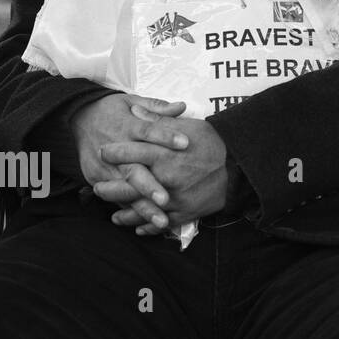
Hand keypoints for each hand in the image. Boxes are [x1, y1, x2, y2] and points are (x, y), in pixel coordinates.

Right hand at [71, 94, 188, 230]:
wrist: (77, 117)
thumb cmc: (112, 110)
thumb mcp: (131, 101)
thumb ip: (156, 108)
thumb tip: (182, 106)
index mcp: (127, 126)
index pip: (148, 131)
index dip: (166, 136)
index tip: (186, 143)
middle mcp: (115, 149)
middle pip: (133, 170)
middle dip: (149, 186)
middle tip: (166, 200)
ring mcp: (104, 167)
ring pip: (125, 190)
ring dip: (142, 207)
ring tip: (161, 220)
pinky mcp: (96, 178)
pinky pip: (115, 197)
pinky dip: (130, 210)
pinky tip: (146, 223)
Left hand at [96, 117, 228, 233]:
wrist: (241, 166)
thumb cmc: (215, 142)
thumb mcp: (187, 126)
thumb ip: (158, 121)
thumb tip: (134, 110)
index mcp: (166, 154)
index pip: (133, 152)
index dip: (116, 152)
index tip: (103, 151)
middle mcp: (166, 178)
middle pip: (130, 185)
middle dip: (110, 189)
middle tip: (97, 189)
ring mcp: (175, 198)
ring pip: (143, 209)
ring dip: (126, 214)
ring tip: (113, 217)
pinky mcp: (186, 212)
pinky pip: (163, 223)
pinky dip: (150, 227)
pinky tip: (140, 228)